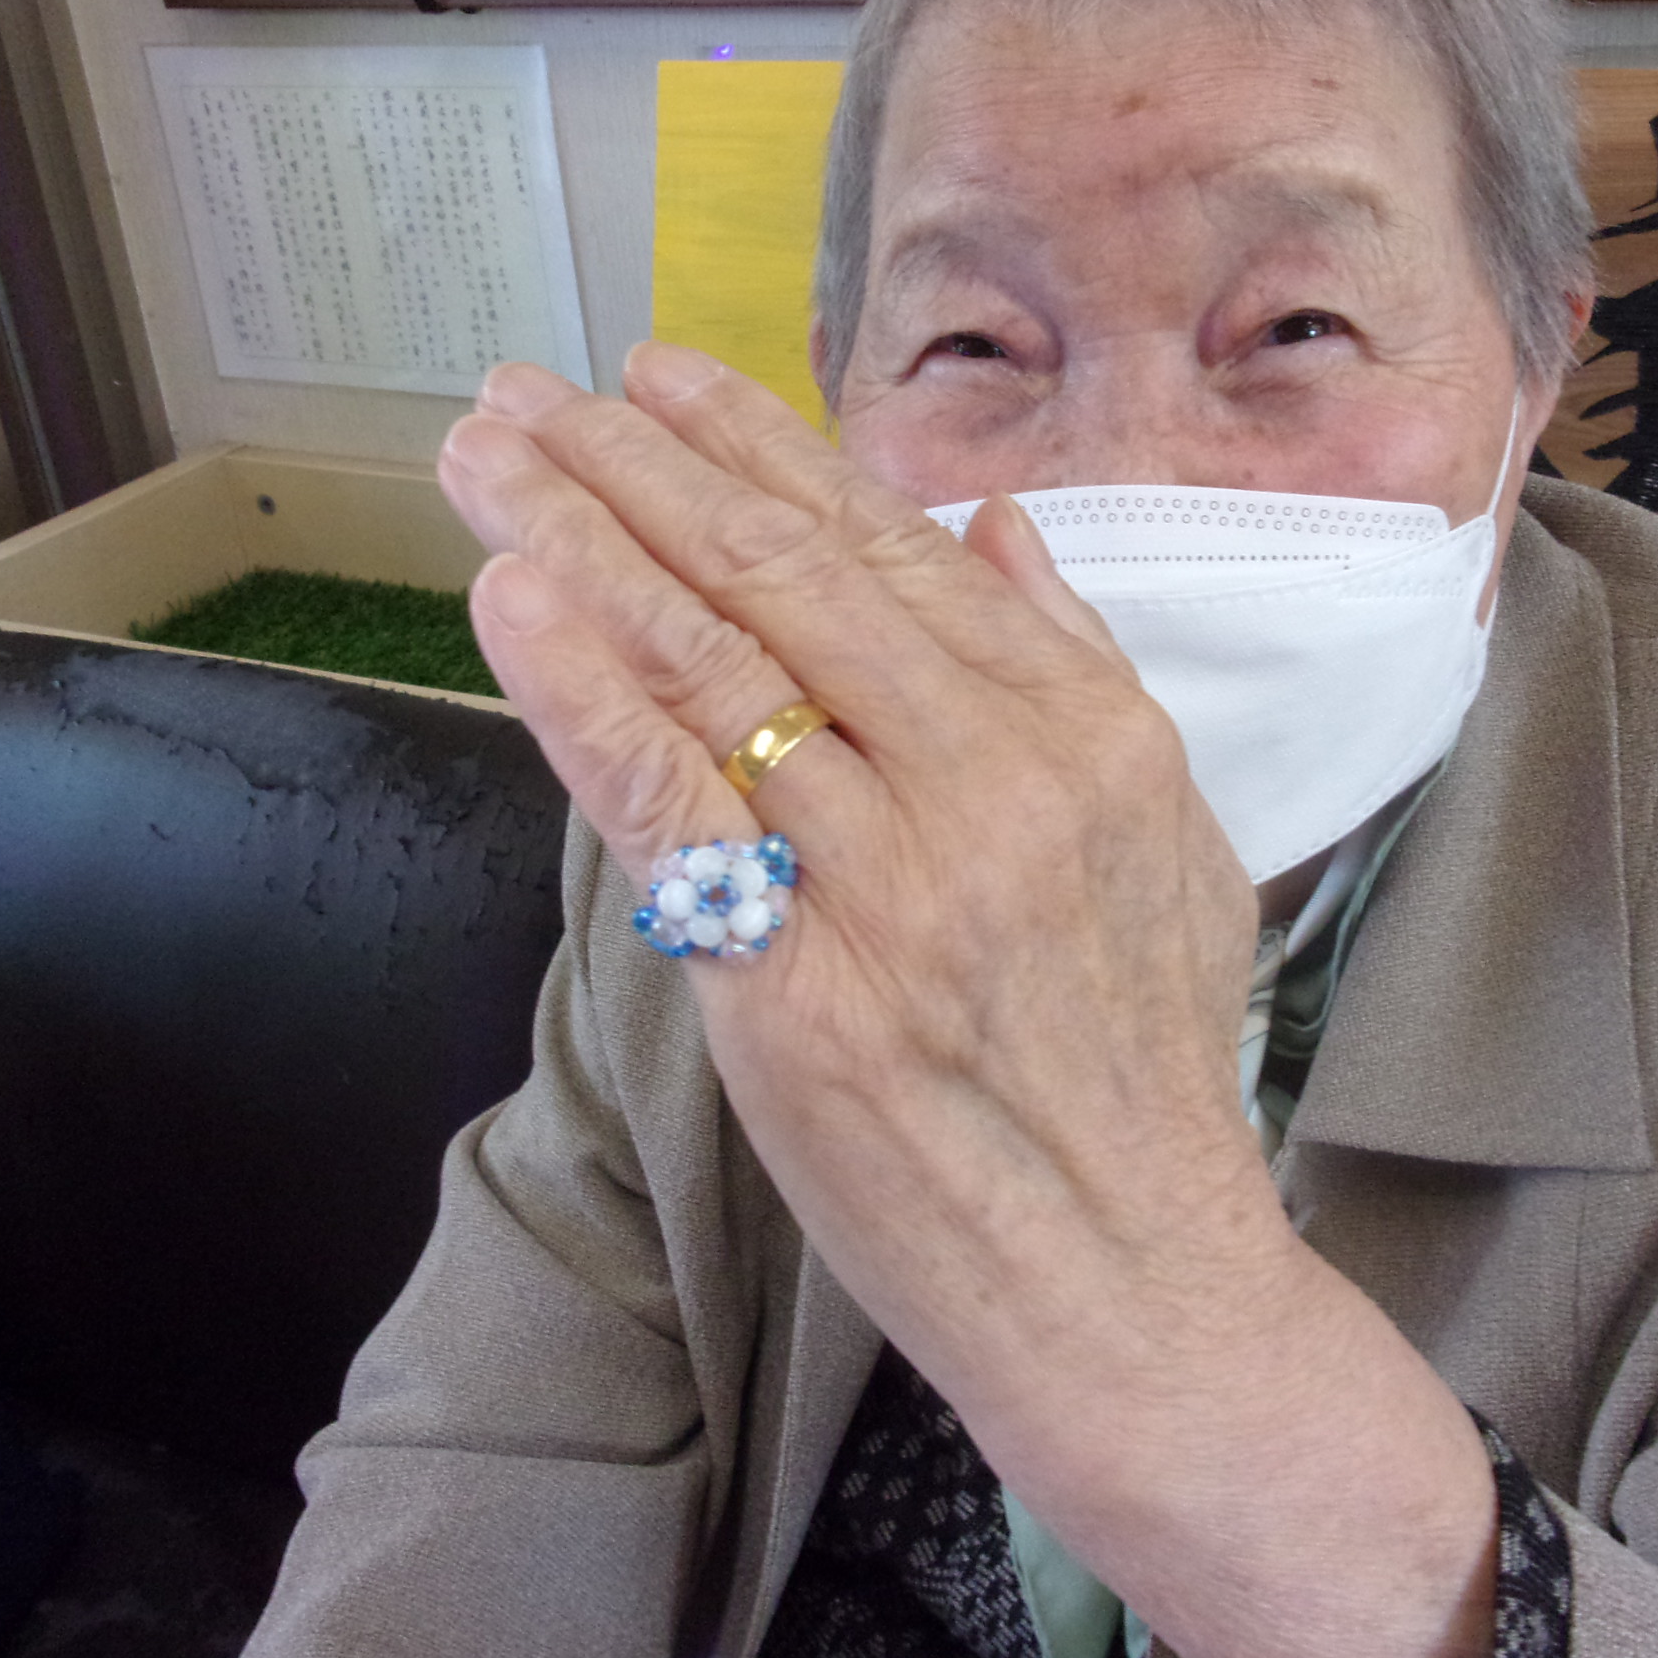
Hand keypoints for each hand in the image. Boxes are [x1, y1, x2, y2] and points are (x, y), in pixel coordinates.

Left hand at [439, 343, 1491, 1657]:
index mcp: (1085, 734)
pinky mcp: (797, 990)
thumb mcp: (1175, 846)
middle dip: (638, 467)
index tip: (661, 379)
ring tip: (482, 454)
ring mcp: (892, 882)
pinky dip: (582, 690)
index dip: (761, 450)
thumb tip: (992, 527)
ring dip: (578, 539)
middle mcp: (991, 781)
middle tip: (526, 389)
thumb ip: (1081, 670)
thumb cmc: (1149, 1073)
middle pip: (784, 580)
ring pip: (715, 666)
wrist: (1139, 1278)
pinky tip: (510, 596)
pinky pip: (671, 810)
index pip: (891, 551)